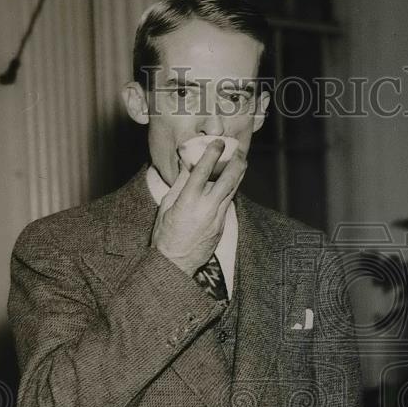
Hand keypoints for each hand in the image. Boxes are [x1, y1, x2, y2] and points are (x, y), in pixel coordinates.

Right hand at [151, 138, 246, 275]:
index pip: (202, 171)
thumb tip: (186, 164)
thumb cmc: (165, 234)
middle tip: (239, 151)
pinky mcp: (222, 226)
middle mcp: (206, 208)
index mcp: (188, 201)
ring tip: (241, 162)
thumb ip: (180, 184)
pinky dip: (231, 190)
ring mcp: (217, 218)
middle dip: (236, 162)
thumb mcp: (167, 206)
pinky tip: (232, 182)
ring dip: (238, 174)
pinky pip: (228, 203)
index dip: (212, 154)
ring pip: (233, 190)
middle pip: (228, 179)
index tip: (218, 143)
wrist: (175, 263)